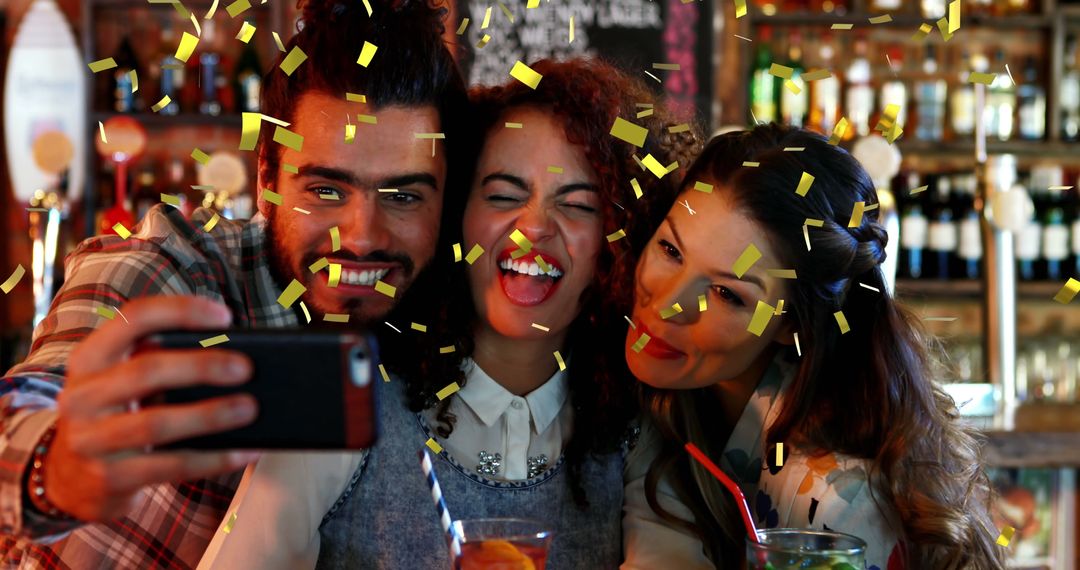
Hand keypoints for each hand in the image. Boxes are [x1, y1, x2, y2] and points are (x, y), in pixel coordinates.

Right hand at [44, 296, 259, 521]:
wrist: (70, 480)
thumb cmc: (116, 416)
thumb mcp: (121, 382)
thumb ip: (159, 363)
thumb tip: (234, 355)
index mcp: (90, 359)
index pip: (132, 319)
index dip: (179, 312)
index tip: (224, 316)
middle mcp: (83, 396)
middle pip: (146, 371)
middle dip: (201, 366)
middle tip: (245, 368)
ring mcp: (91, 440)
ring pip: (156, 423)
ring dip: (209, 415)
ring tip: (249, 408)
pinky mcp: (109, 478)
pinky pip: (170, 466)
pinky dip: (213, 458)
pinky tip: (244, 452)